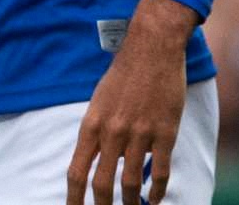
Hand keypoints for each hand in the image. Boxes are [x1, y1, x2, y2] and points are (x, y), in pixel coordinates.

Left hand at [66, 0, 197, 204]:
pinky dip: (157, 191)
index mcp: (91, 124)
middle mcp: (111, 133)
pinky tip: (155, 199)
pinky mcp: (164, 133)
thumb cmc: (123, 74)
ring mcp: (138, 134)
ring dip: (131, 203)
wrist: (151, 49)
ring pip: (131, 183)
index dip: (73, 197)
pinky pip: (160, 172)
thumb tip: (96, 158)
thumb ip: (97, 130)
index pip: (76, 171)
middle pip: (101, 184)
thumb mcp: (99, 101)